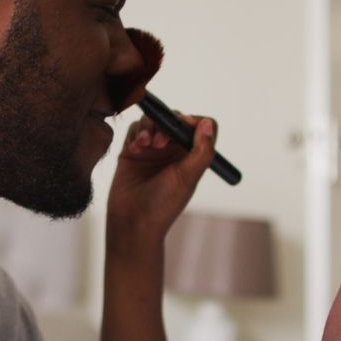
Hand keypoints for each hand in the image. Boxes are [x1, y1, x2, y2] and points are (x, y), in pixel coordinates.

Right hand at [107, 113, 217, 236]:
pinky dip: (136, 133)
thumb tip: (207, 123)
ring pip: (153, 121)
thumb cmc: (163, 205)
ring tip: (144, 145)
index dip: (193, 121)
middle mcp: (173, 150)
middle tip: (159, 143)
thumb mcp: (188, 178)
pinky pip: (135, 129)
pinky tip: (135, 148)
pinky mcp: (132, 149)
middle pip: (174, 119)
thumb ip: (202, 151)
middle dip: (166, 125)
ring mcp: (152, 149)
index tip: (183, 127)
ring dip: (148, 128)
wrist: (132, 222)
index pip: (200, 126)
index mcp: (191, 155)